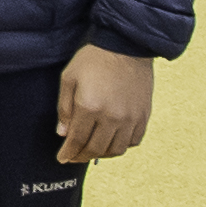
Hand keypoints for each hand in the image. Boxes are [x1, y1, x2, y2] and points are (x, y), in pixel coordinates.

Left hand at [56, 44, 154, 163]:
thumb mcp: (69, 79)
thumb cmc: (93, 60)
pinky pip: (133, 141)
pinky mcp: (143, 115)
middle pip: (96, 149)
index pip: (77, 140)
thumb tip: (63, 134)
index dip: (68, 153)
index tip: (62, 158)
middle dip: (81, 156)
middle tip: (74, 157)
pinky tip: (111, 141)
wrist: (126, 48)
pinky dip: (121, 146)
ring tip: (91, 151)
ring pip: (116, 150)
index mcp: (90, 107)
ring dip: (101, 154)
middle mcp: (112, 117)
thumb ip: (64, 109)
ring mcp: (130, 118)